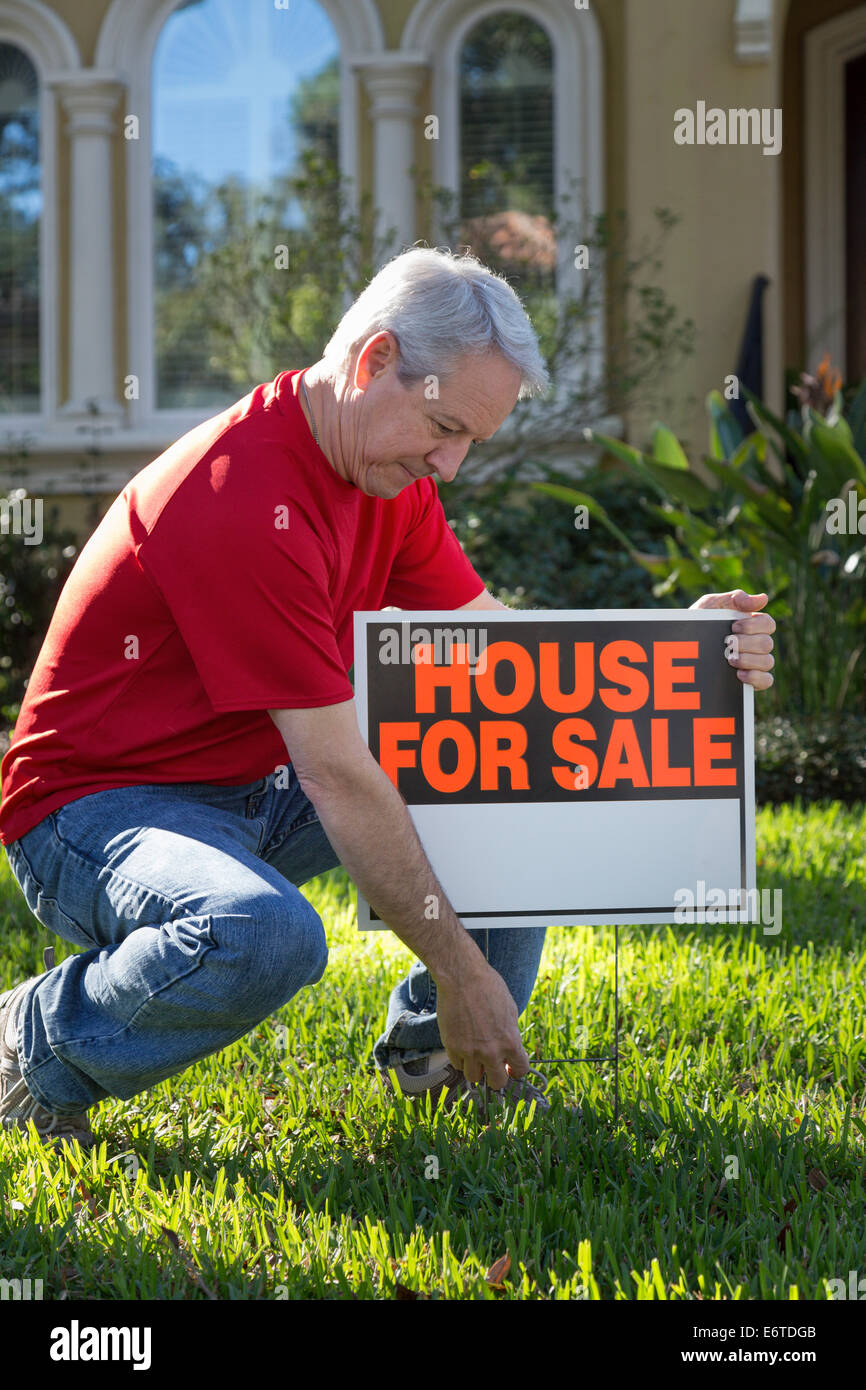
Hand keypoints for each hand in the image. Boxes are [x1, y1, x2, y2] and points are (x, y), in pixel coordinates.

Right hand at [435, 962, 530, 1090]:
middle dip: (496, 1076)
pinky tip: (462, 1045)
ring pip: (473, 1078)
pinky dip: (460, 1059)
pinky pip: (457, 1064)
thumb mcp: (510, 1010)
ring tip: (475, 1055)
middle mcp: (491, 1051)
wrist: (462, 977)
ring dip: (476, 1069)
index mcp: (510, 1041)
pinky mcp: (451, 1046)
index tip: (511, 1067)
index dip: (516, 1070)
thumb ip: (510, 1033)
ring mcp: (470, 1050)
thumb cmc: (488, 987)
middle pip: (497, 1082)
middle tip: (492, 1068)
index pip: (520, 1070)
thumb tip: (509, 1049)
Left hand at [690, 588, 775, 690]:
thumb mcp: (711, 605)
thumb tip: (764, 598)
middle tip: (728, 644)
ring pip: (768, 662)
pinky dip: (756, 677)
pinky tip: (739, 674)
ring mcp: (755, 663)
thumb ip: (735, 598)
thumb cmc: (698, 622)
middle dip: (746, 643)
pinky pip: (767, 681)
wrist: (680, 648)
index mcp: (751, 625)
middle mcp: (756, 644)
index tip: (734, 626)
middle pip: (767, 643)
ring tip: (729, 659)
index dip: (754, 625)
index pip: (768, 624)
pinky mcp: (751, 680)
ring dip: (748, 660)